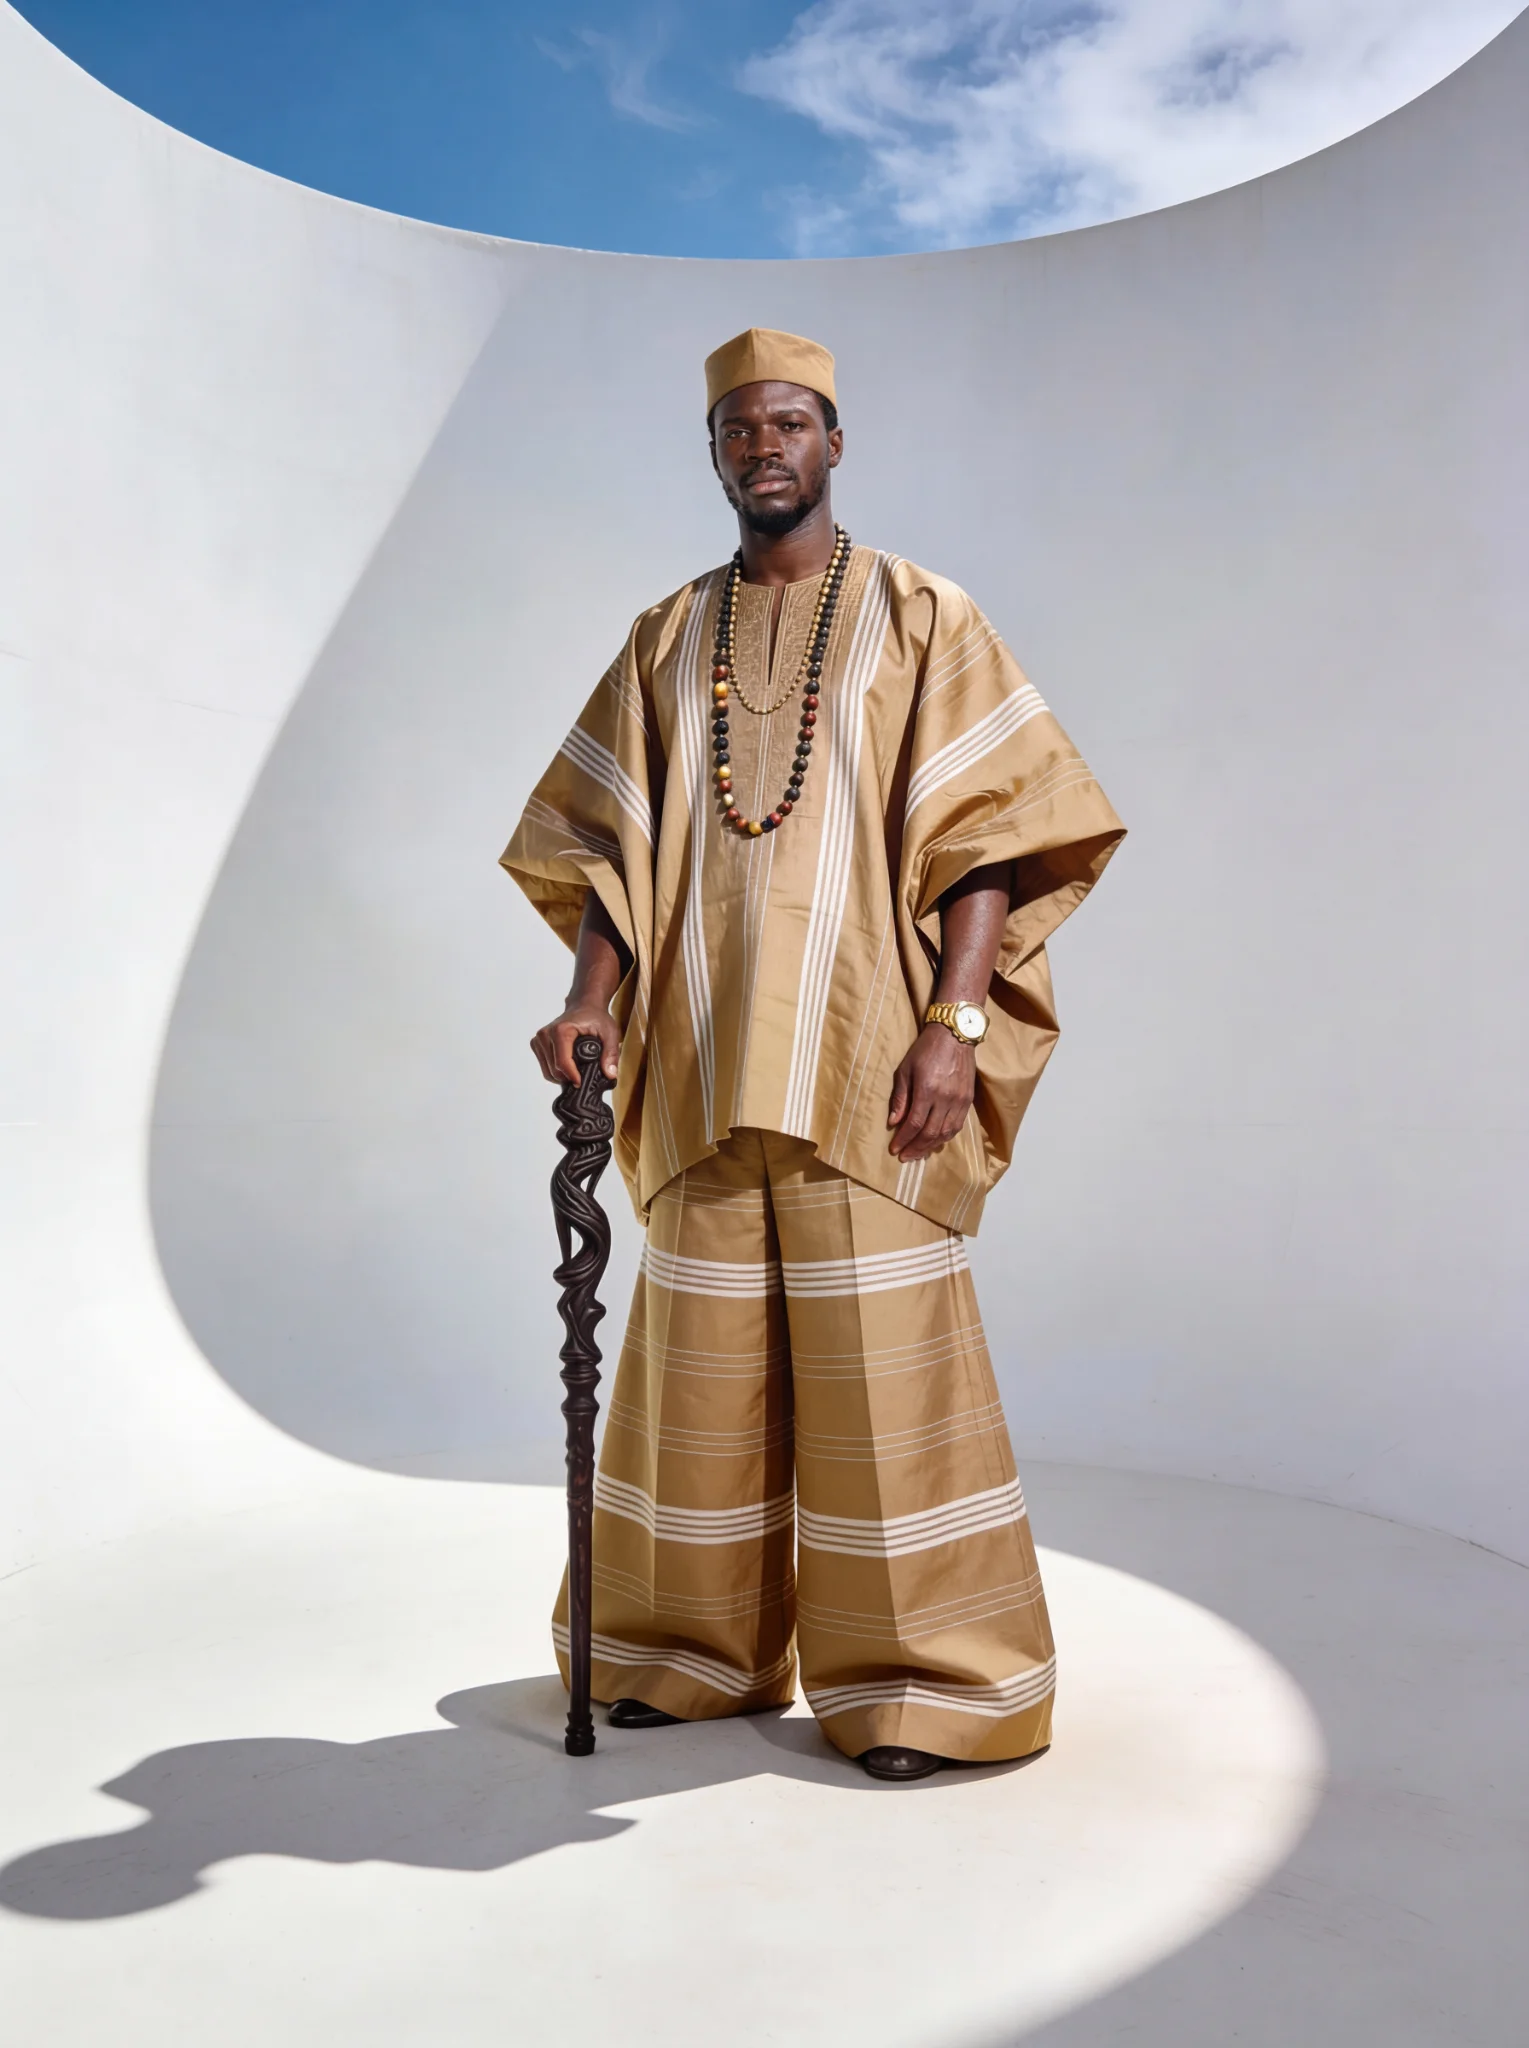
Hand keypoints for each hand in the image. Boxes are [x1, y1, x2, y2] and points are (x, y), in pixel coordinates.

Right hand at [531, 1001, 619, 1084]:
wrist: (584, 1005)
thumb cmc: (596, 1017)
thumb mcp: (610, 1033)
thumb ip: (611, 1053)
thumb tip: (610, 1075)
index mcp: (560, 1030)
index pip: (562, 1062)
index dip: (572, 1076)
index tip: (581, 1083)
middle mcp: (546, 1034)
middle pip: (554, 1070)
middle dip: (569, 1078)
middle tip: (583, 1077)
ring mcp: (539, 1039)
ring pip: (548, 1071)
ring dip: (562, 1077)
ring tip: (577, 1072)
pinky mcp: (537, 1044)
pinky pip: (545, 1067)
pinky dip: (556, 1072)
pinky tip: (568, 1067)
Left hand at [887, 1023, 975, 1160]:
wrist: (955, 1034)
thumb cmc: (925, 1049)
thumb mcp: (905, 1069)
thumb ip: (900, 1098)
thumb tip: (893, 1122)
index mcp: (927, 1090)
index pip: (914, 1124)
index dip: (903, 1139)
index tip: (894, 1149)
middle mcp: (945, 1098)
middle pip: (930, 1133)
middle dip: (915, 1148)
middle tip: (904, 1157)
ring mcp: (959, 1100)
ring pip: (946, 1133)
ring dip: (931, 1147)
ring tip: (918, 1154)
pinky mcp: (968, 1100)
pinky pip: (957, 1126)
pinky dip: (945, 1137)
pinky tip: (936, 1142)